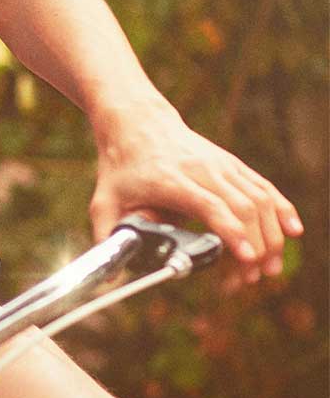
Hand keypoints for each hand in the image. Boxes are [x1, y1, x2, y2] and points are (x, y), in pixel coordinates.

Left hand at [88, 107, 303, 289]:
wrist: (136, 120)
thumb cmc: (121, 163)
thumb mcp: (104, 197)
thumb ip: (106, 234)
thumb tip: (107, 273)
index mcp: (169, 179)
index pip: (209, 205)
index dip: (231, 232)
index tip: (246, 259)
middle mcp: (200, 169)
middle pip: (241, 206)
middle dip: (256, 245)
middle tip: (255, 277)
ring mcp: (219, 163)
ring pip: (258, 197)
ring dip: (271, 234)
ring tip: (269, 267)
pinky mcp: (230, 162)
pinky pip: (263, 185)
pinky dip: (282, 208)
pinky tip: (293, 231)